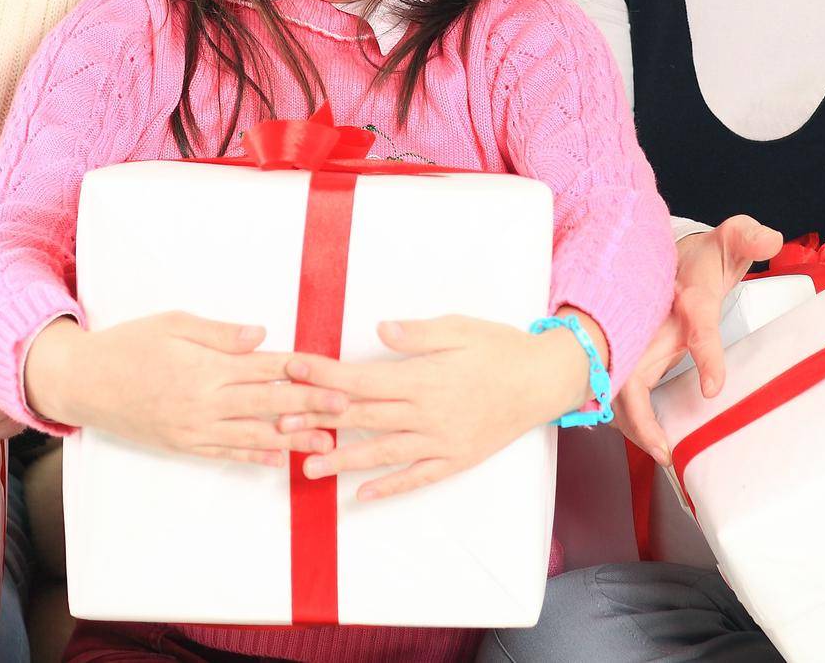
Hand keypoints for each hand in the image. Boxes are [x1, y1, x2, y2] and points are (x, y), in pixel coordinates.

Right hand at [25, 312, 344, 465]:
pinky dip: (253, 458)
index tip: (333, 372)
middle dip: (311, 406)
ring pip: (253, 435)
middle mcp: (205, 401)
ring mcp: (194, 428)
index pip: (265, 367)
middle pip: (268, 404)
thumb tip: (262, 335)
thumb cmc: (129, 344)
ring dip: (292, 439)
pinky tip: (277, 460)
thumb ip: (219, 332)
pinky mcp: (182, 445)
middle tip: (346, 409)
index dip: (302, 370)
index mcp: (206, 366)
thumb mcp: (173, 323)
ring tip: (325, 443)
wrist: (84, 382)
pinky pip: (224, 454)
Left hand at [281, 315, 587, 500]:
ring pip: (384, 453)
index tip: (294, 370)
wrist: (544, 380)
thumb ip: (417, 333)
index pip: (363, 378)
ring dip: (344, 459)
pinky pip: (418, 477)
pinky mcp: (456, 459)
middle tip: (281, 423)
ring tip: (308, 468)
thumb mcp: (459, 327)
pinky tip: (361, 496)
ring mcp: (441, 441)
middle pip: (364, 417)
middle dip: (321, 418)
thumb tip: (380, 328)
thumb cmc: (499, 347)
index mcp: (424, 378)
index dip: (325, 375)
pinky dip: (389, 487)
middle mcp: (428, 414)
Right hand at [615, 215, 782, 464]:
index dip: (705, 354)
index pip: (698, 323)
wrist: (660, 255)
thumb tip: (771, 239)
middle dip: (639, 412)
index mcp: (687, 296)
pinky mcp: (628, 353)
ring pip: (617, 386)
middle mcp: (652, 320)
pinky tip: (645, 437)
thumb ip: (748, 237)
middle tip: (663, 448)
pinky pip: (618, 388)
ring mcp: (635, 339)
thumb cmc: (698, 257)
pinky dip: (626, 415)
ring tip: (660, 451)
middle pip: (631, 370)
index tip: (713, 388)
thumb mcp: (729, 240)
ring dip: (632, 422)